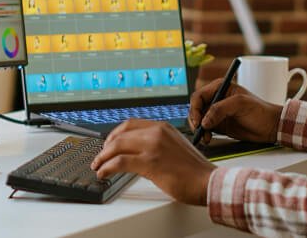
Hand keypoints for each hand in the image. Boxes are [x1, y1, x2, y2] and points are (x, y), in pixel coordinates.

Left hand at [91, 119, 214, 204]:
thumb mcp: (174, 147)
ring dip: (103, 157)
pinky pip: (119, 162)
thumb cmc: (194, 170)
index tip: (108, 143)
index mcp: (163, 127)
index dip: (115, 134)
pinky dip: (107, 167)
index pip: (131, 124)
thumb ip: (156, 145)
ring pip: (117, 146)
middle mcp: (157, 132)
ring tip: (98, 166)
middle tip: (100, 157)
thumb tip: (136, 154)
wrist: (208, 181)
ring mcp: (153, 146)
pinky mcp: (149, 162)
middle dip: (105, 147)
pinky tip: (104, 173)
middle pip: (121, 134)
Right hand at [189, 78, 281, 144]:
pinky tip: (207, 139)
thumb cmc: (259, 111)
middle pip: (196, 108)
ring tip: (205, 137)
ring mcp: (216, 112)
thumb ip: (220, 109)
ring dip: (199, 129)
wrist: (271, 126)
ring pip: (199, 119)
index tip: (198, 121)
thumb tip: (204, 121)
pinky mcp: (219, 124)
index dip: (195, 109)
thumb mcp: (240, 105)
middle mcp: (216, 98)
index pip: (199, 96)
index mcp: (220, 87)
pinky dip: (203, 134)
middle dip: (195, 120)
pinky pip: (205, 128)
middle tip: (199, 131)